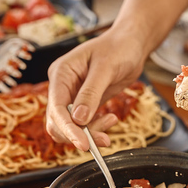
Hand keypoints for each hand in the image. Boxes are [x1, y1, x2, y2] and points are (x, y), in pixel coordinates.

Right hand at [45, 29, 145, 150]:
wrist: (131, 44)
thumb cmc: (119, 48)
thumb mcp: (105, 68)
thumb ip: (91, 93)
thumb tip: (78, 119)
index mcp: (61, 73)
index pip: (56, 106)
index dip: (67, 127)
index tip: (83, 143)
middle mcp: (62, 86)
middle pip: (58, 121)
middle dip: (78, 133)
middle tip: (103, 140)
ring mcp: (72, 95)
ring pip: (70, 126)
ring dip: (89, 132)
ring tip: (111, 122)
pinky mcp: (84, 103)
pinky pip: (83, 124)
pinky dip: (95, 127)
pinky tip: (110, 119)